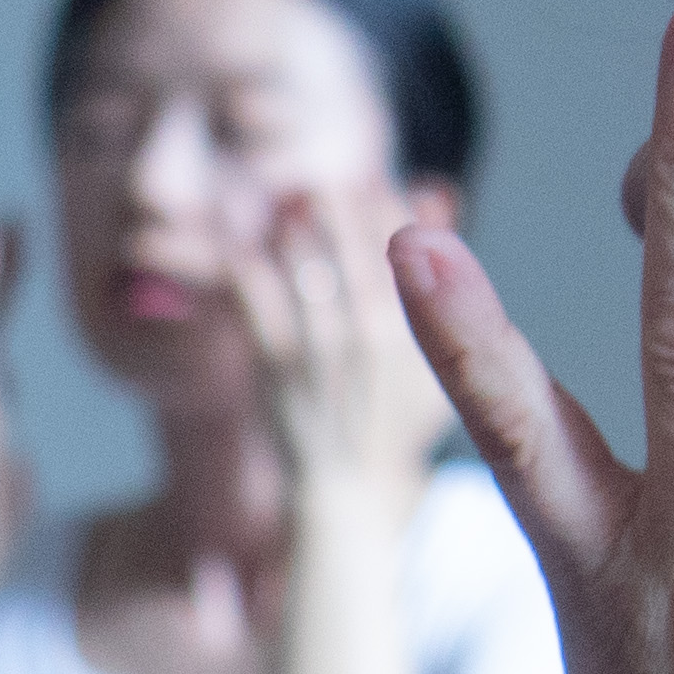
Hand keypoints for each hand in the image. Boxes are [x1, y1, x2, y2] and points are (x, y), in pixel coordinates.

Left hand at [233, 189, 452, 508]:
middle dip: (341, 209)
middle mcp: (374, 338)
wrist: (349, 493)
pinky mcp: (276, 369)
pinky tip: (239, 245)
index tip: (372, 180)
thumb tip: (435, 189)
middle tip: (325, 182)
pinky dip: (248, 271)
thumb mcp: (435, 351)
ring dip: (297, 231)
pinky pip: (259, 306)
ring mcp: (323, 354)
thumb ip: (434, 272)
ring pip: (309, 272)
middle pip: (357, 252)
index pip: (406, 249)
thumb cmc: (394, 418)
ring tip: (289, 200)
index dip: (386, 207)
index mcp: (416, 330)